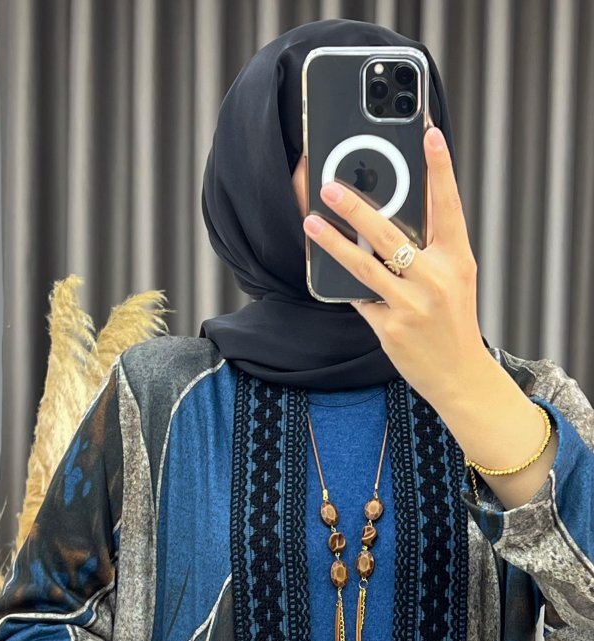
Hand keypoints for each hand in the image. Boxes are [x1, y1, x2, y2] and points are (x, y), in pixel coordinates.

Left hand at [302, 128, 557, 507]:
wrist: (459, 375)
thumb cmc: (452, 321)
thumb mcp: (455, 279)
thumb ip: (430, 249)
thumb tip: (390, 218)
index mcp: (458, 259)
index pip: (448, 206)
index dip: (440, 169)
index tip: (428, 135)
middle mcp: (437, 278)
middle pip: (391, 234)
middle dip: (358, 206)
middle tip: (330, 185)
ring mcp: (412, 304)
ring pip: (365, 265)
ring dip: (334, 242)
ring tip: (311, 222)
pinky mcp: (390, 328)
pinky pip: (358, 298)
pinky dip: (339, 282)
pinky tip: (320, 265)